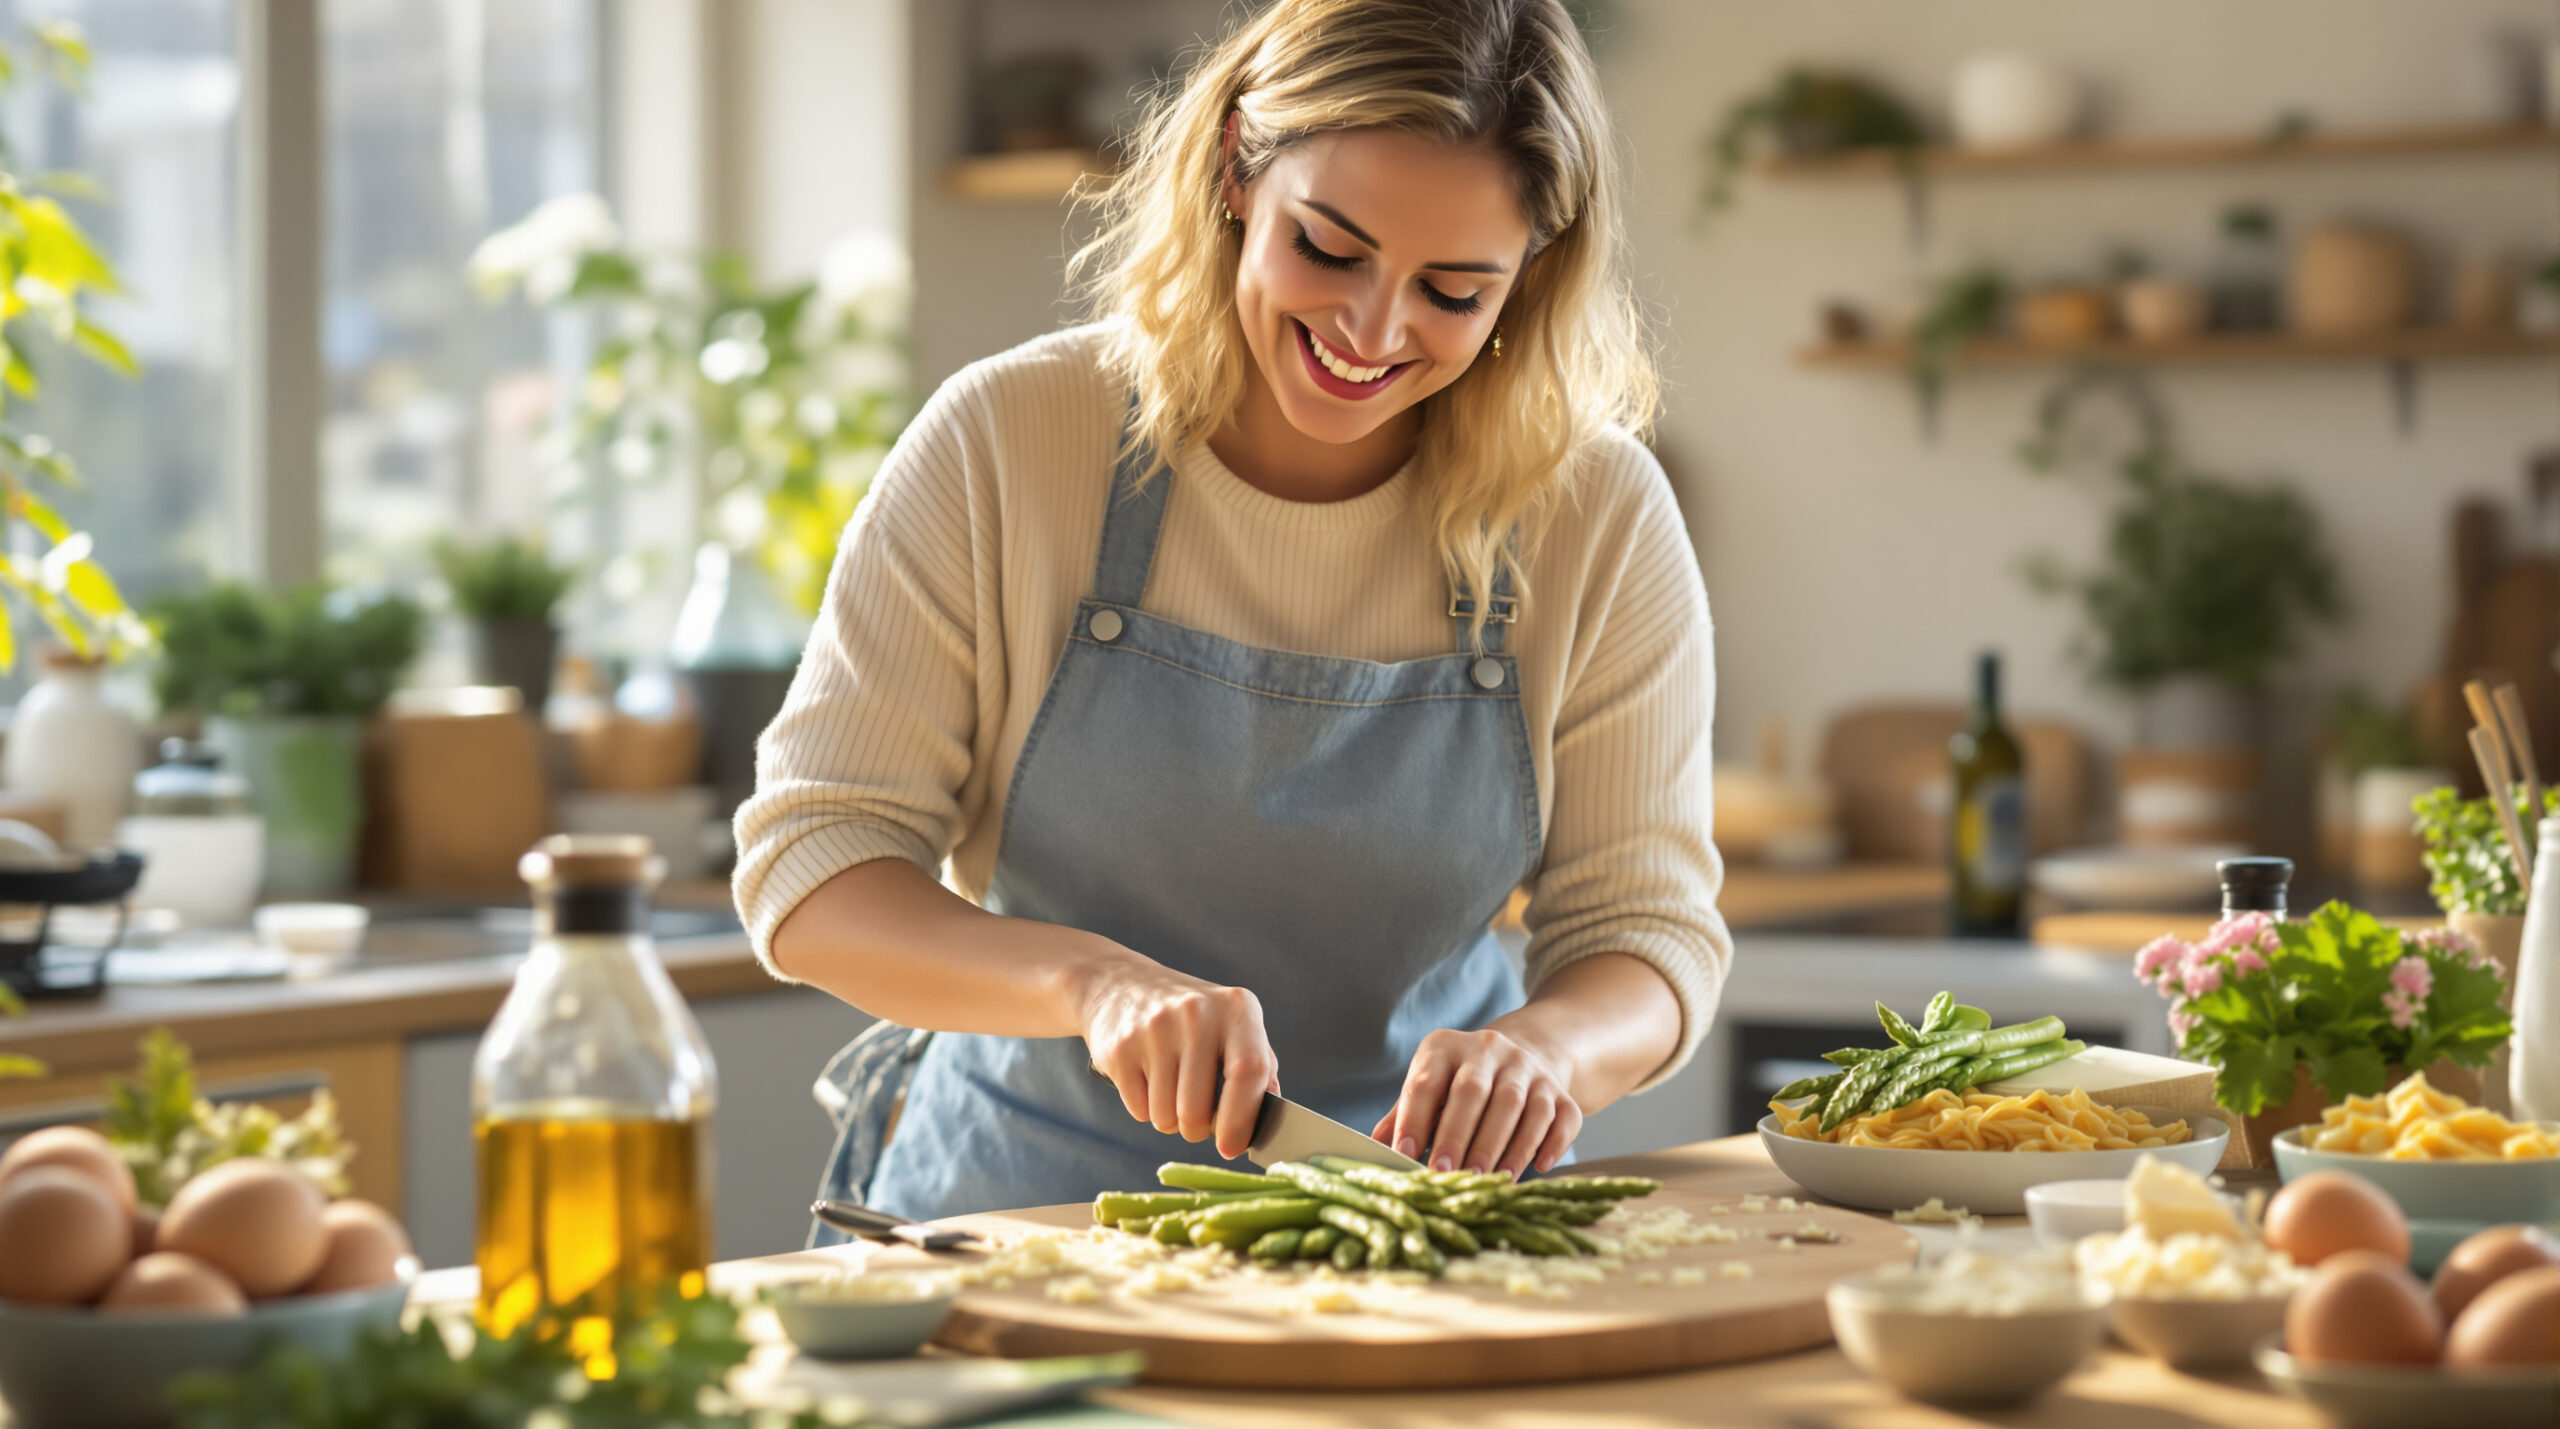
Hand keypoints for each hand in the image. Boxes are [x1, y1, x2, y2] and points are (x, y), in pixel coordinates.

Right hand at [1076, 957, 1277, 1159]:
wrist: (1122, 986)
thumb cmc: (1194, 1019)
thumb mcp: (1234, 1025)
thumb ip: (1260, 1069)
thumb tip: (1271, 1119)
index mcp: (1237, 1008)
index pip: (1248, 1070)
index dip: (1242, 1119)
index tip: (1231, 1147)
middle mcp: (1196, 1014)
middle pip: (1197, 1111)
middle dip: (1198, 1130)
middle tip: (1199, 1116)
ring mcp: (1153, 1030)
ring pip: (1166, 1118)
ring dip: (1171, 1121)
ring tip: (1172, 1090)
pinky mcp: (1119, 1049)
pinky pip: (1139, 1112)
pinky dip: (1147, 1110)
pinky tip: (1149, 1080)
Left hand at [1374, 1027, 1580, 1176]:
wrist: (1524, 1056)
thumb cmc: (1460, 1085)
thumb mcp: (1428, 1088)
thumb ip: (1402, 1116)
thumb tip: (1373, 1149)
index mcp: (1446, 1048)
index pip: (1426, 1082)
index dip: (1415, 1119)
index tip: (1405, 1154)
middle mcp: (1489, 1050)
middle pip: (1473, 1093)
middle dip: (1459, 1136)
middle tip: (1448, 1173)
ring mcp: (1530, 1069)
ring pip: (1520, 1107)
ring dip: (1503, 1147)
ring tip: (1488, 1181)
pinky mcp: (1561, 1091)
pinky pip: (1562, 1117)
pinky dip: (1551, 1143)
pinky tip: (1537, 1167)